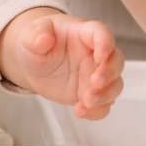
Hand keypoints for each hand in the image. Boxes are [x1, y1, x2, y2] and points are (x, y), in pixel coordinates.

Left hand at [0, 7, 123, 118]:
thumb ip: (36, 35)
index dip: (105, 43)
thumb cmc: (36, 42)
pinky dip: (97, 111)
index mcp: (82, 34)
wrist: (33, 65)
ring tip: (87, 102)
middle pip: (116, 60)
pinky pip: (103, 104)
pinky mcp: (90, 93)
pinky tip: (80, 112)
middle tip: (94, 83)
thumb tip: (43, 39)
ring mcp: (94, 74)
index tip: (101, 55)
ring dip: (106, 95)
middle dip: (109, 73)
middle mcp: (94, 54)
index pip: (101, 33)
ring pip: (114, 84)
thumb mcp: (29, 36)